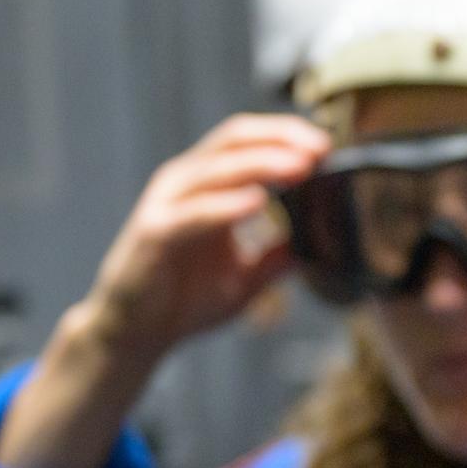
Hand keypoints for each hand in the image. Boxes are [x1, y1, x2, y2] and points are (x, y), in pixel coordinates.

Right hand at [80, 114, 327, 364]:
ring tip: (301, 167)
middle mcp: (186, 185)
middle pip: (234, 140)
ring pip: (216, 168)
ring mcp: (167, 204)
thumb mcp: (247, 276)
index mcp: (208, 186)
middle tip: (321, 149)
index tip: (328, 147)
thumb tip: (321, 244)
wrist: (138, 331)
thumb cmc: (186, 297)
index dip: (287, 136)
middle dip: (281, 138)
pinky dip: (228, 204)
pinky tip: (258, 201)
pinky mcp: (155, 233)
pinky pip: (195, 213)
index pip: (248, 141)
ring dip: (262, 163)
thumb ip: (278, 255)